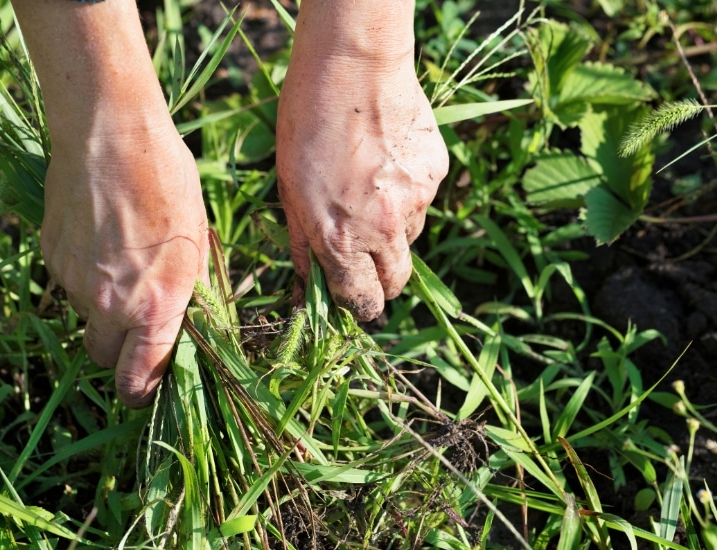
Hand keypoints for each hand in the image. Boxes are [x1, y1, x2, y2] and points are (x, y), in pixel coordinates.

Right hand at [41, 122, 206, 407]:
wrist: (111, 134)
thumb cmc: (169, 183)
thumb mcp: (197, 243)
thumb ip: (188, 294)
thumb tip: (187, 325)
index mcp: (156, 306)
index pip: (139, 379)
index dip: (143, 393)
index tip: (147, 390)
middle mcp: (110, 304)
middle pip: (103, 358)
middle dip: (119, 352)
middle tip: (136, 326)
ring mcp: (73, 282)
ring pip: (85, 317)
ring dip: (101, 307)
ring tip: (122, 261)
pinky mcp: (50, 257)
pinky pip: (67, 284)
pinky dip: (83, 276)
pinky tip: (100, 239)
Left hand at [276, 7, 448, 320]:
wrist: (353, 67)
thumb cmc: (306, 125)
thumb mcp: (288, 191)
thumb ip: (303, 245)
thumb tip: (305, 288)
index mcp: (341, 240)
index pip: (362, 301)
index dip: (359, 306)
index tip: (356, 300)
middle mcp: (384, 229)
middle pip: (396, 283)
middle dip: (382, 281)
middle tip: (366, 258)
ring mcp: (416, 201)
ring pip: (410, 238)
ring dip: (393, 230)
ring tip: (369, 188)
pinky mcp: (435, 175)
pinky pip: (422, 200)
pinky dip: (407, 193)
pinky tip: (387, 162)